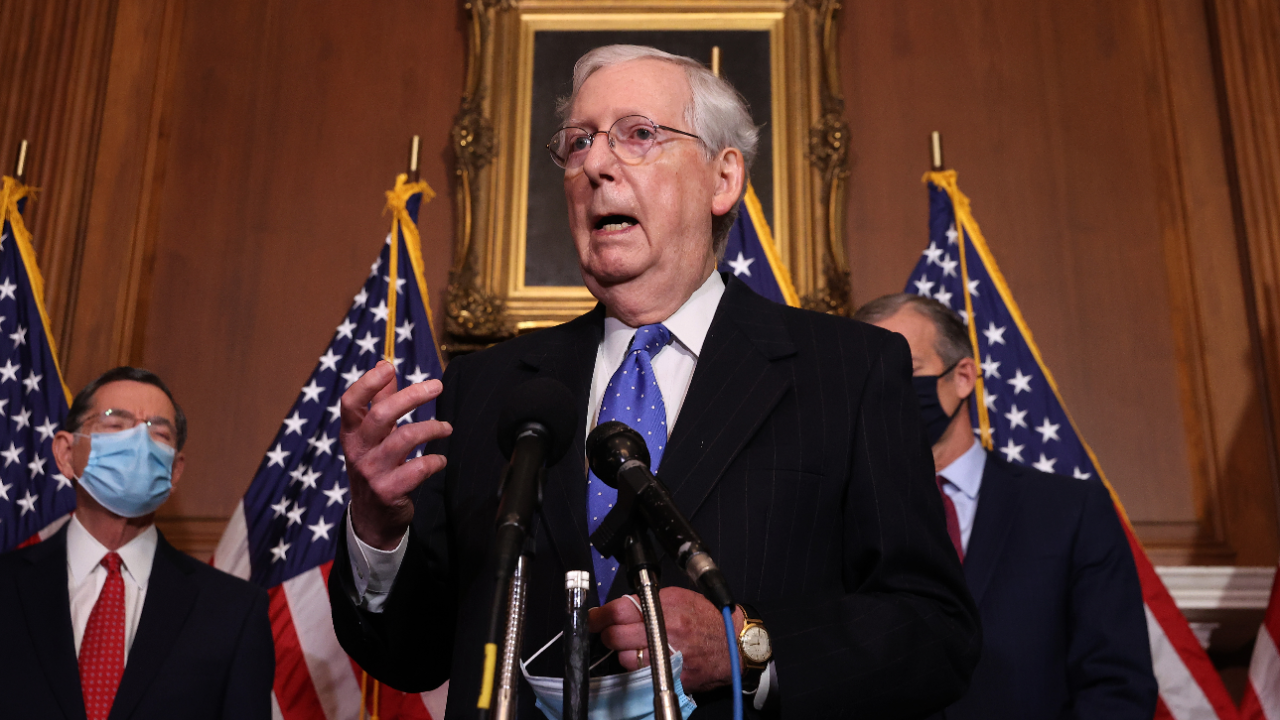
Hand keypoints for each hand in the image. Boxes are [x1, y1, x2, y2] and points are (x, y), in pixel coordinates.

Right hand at [340, 360, 452, 549]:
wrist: (372, 518)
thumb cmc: (376, 466)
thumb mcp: (372, 436)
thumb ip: (379, 402)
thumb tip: (386, 366)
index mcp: (351, 434)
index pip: (350, 403)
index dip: (367, 383)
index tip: (388, 367)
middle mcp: (358, 451)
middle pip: (382, 415)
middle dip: (412, 396)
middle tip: (438, 386)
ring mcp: (372, 472)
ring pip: (404, 439)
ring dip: (432, 428)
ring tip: (447, 428)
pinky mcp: (388, 491)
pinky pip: (417, 469)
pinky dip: (435, 461)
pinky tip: (441, 460)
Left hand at [588, 587, 744, 691]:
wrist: (733, 645)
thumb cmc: (706, 618)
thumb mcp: (679, 597)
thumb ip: (650, 600)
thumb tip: (623, 606)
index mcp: (664, 608)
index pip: (618, 611)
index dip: (599, 616)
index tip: (593, 618)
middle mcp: (664, 631)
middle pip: (615, 636)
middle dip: (607, 634)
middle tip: (609, 632)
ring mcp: (666, 656)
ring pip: (624, 658)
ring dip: (623, 653)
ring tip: (634, 646)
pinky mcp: (671, 675)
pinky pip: (641, 673)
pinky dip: (638, 667)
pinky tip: (646, 659)